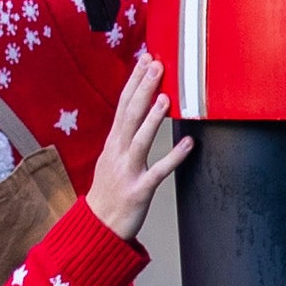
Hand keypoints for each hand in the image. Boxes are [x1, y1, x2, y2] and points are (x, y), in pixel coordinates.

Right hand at [85, 47, 193, 242]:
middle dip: (143, 89)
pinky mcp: (139, 190)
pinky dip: (174, 157)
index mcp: (112, 143)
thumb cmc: (109, 192)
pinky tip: (188, 144)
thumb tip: (138, 115)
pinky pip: (159, 172)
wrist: (97, 226)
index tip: (144, 59)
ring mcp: (127, 171)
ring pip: (140, 140)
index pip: (122, 105)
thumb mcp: (111, 159)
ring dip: (152, 118)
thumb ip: (124, 138)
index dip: (133, 81)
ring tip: (165, 98)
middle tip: (156, 65)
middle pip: (130, 115)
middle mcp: (117, 153)